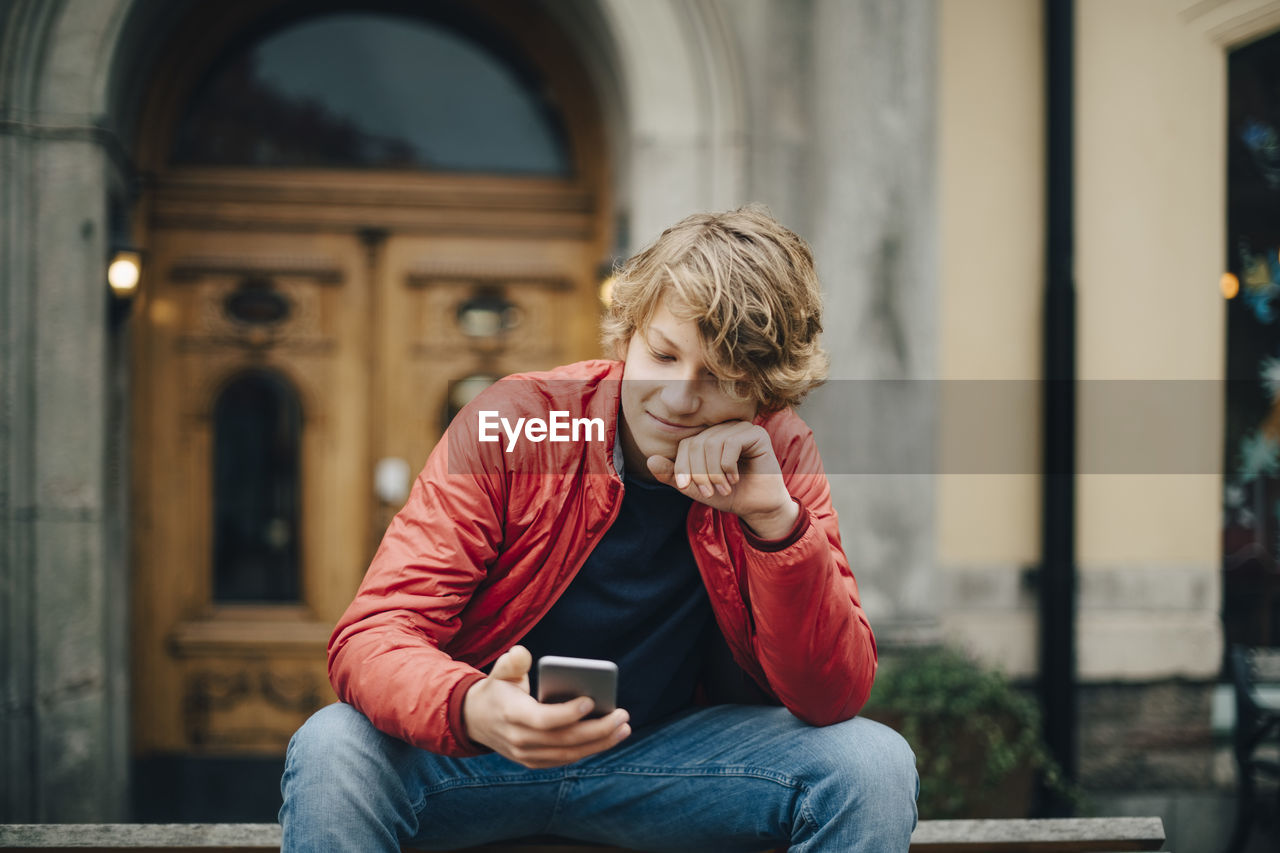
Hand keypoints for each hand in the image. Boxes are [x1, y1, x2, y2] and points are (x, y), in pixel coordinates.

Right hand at [462, 646, 630, 767]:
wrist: (475, 719)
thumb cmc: (498, 690)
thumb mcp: (501, 671)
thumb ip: (513, 662)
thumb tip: (523, 653)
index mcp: (511, 714)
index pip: (543, 719)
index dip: (568, 713)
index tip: (591, 701)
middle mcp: (519, 739)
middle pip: (563, 740)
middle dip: (597, 730)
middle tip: (622, 716)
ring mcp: (526, 755)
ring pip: (568, 754)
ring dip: (599, 743)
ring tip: (623, 728)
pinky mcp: (533, 762)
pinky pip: (565, 759)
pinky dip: (588, 750)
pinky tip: (609, 737)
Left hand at [645, 421, 798, 539]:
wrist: (756, 506)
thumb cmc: (728, 494)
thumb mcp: (695, 487)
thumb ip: (673, 475)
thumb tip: (650, 461)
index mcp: (707, 438)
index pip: (685, 444)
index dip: (682, 466)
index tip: (686, 488)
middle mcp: (723, 429)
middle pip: (697, 443)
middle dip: (699, 472)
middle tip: (709, 492)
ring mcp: (740, 428)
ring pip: (712, 443)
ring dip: (714, 472)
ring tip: (723, 488)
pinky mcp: (756, 434)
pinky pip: (731, 443)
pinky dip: (728, 466)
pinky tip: (735, 479)